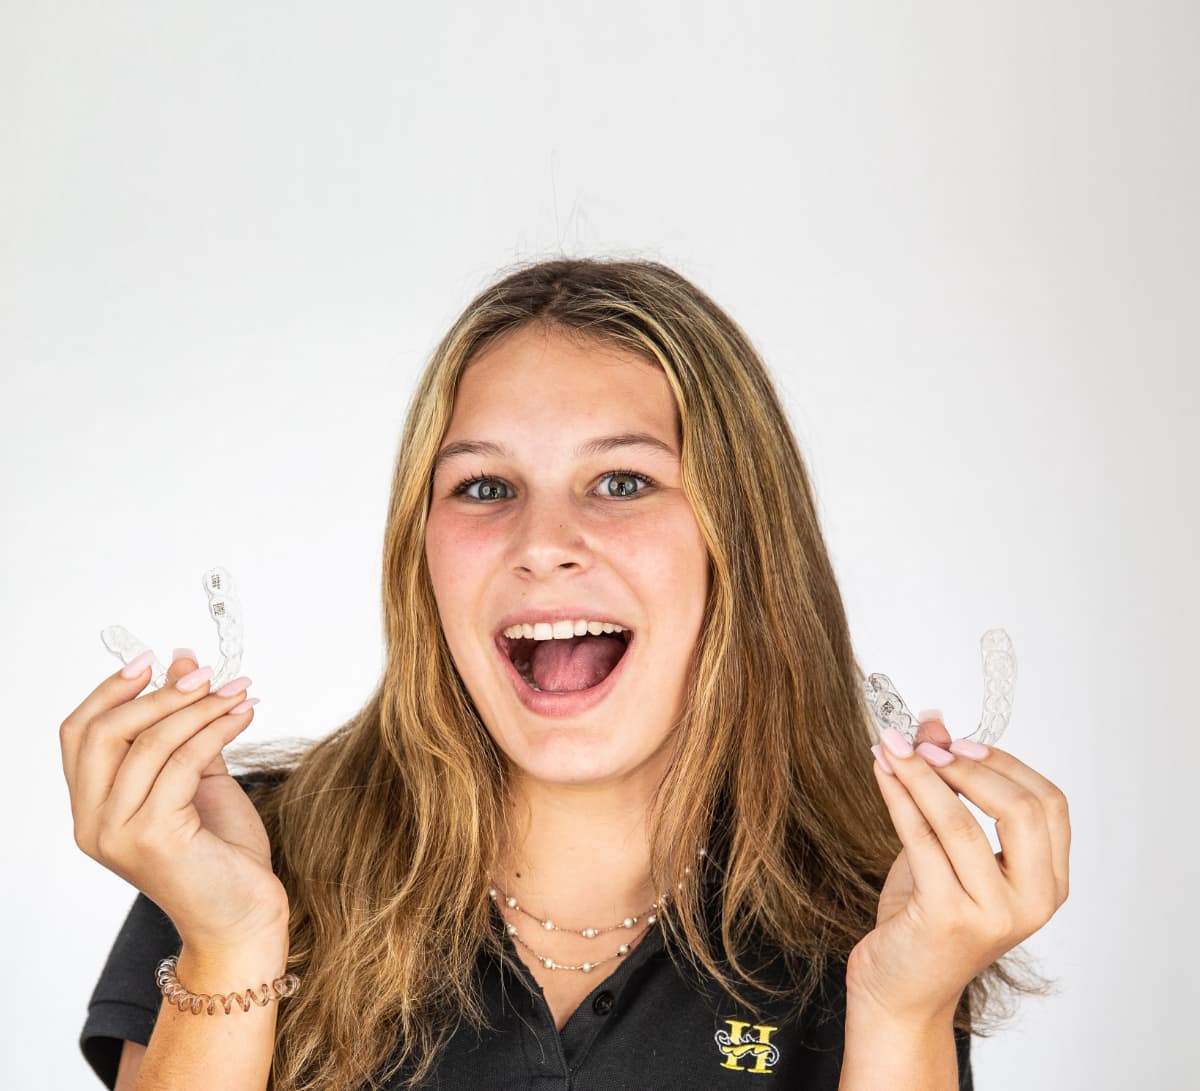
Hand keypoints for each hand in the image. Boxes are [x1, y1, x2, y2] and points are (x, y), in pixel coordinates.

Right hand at [60, 651, 287, 951]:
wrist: (243, 916)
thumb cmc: (220, 852)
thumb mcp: (197, 777)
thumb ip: (184, 726)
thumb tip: (183, 664)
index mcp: (92, 808)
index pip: (79, 733)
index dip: (111, 689)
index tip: (153, 658)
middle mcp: (93, 823)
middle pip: (105, 732)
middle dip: (159, 693)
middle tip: (206, 673)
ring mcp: (117, 834)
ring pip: (148, 743)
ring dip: (198, 706)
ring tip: (238, 690)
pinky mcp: (152, 838)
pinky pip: (182, 763)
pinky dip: (217, 729)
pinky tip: (243, 714)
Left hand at [847, 715, 1069, 1020]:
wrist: (902, 989)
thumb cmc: (927, 916)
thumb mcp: (944, 846)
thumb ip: (946, 787)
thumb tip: (932, 722)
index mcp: (1048, 882)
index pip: (1048, 803)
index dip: (1003, 763)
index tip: (955, 740)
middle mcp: (1033, 901)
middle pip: (1021, 809)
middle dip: (966, 766)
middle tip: (920, 743)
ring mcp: (994, 914)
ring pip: (962, 823)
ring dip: (921, 775)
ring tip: (890, 747)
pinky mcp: (949, 918)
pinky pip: (923, 841)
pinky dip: (900, 799)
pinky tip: (882, 775)